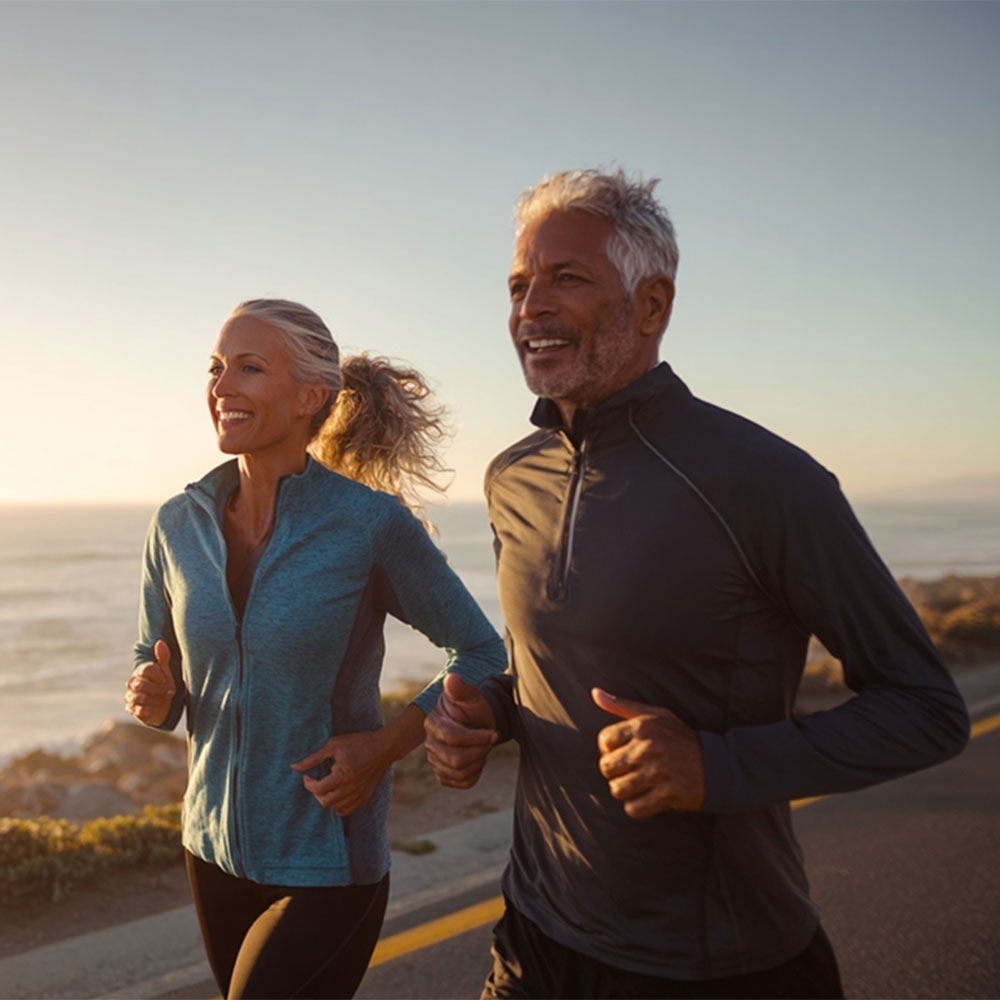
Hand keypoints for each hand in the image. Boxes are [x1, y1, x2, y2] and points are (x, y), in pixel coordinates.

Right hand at [124, 640, 175, 725]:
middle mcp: (132, 683)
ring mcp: (130, 696)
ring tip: (162, 699)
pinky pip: (139, 710)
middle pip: (141, 684)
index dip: (158, 675)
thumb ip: (163, 657)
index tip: (166, 680)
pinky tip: (156, 707)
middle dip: (157, 689)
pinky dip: (150, 709)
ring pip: (140, 697)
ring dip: (155, 699)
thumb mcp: (166, 671)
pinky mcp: (132, 709)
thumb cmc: (163, 684)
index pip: (146, 669)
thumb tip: (160, 642)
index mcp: (140, 671)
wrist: (163, 703)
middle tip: (166, 691)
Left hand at [291, 729, 393, 816]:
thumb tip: (293, 767)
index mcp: (343, 775)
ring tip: (327, 785)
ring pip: (335, 807)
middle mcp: (351, 788)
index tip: (307, 776)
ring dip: (326, 798)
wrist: (384, 747)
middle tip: (316, 781)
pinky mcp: (365, 797)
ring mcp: (359, 795)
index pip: (318, 789)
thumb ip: (313, 758)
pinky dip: (338, 805)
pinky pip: (346, 810)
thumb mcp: (333, 745)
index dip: (308, 784)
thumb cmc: (358, 743)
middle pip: (325, 801)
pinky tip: (337, 792)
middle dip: (316, 793)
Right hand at [423, 673, 497, 788]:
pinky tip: (478, 758)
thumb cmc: (473, 708)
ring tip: (483, 747)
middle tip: (490, 740)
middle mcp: (429, 743)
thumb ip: (462, 689)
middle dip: (480, 750)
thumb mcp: (472, 697)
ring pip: (460, 773)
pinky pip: (463, 782)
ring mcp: (434, 761)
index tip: (495, 734)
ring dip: (479, 761)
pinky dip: (476, 772)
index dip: (477, 738)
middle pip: (456, 759)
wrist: (475, 723)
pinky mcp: (443, 774)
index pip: (453, 737)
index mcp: (433, 722)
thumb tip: (452, 678)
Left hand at [592, 687, 704, 817]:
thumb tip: (595, 693)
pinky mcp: (667, 794)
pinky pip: (634, 808)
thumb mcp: (656, 715)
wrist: (718, 764)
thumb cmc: (681, 738)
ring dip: (626, 791)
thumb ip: (623, 706)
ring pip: (617, 789)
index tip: (624, 752)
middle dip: (616, 772)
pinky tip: (648, 798)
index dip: (610, 749)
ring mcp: (658, 772)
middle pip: (606, 767)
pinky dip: (637, 807)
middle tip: (631, 771)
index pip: (604, 741)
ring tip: (639, 785)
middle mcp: (649, 747)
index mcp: (643, 726)